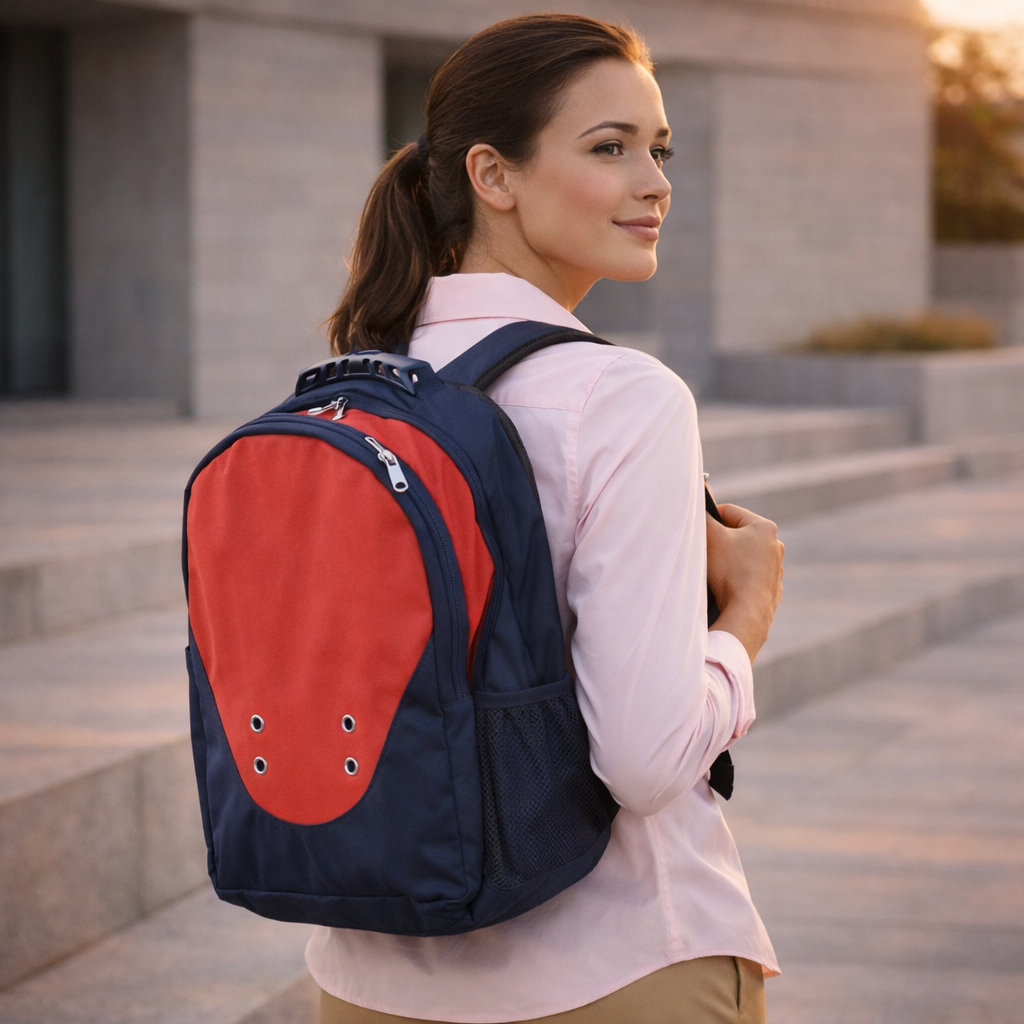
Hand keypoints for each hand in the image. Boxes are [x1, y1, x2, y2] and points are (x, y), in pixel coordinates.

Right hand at [706, 503, 783, 664]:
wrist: (747, 613)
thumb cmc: (731, 571)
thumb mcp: (710, 537)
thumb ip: (701, 516)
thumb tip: (696, 502)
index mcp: (765, 527)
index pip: (729, 511)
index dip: (709, 517)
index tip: (698, 529)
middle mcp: (776, 546)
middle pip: (737, 534)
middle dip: (719, 540)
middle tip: (703, 550)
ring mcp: (775, 569)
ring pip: (743, 556)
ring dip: (727, 559)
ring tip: (713, 570)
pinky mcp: (771, 589)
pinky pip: (747, 576)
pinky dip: (735, 578)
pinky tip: (725, 586)